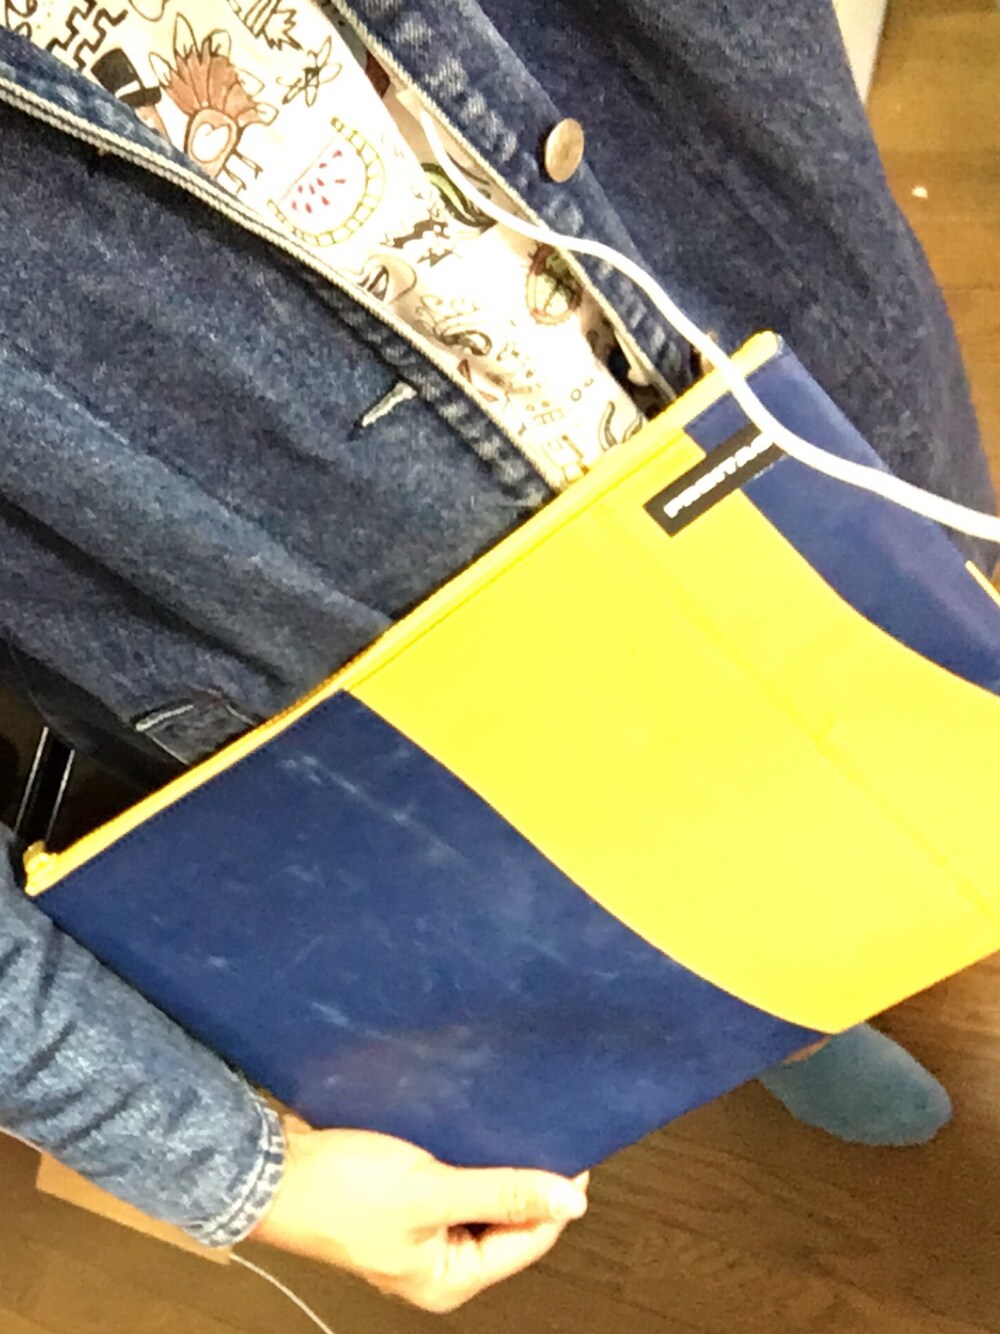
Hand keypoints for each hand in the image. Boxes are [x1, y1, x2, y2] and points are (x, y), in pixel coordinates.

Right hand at [249, 1115, 588, 1311]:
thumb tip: (571, 1201)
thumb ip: (501, 1191)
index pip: (530, 1238)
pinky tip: (473, 1125)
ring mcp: (420, 1231)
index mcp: (448, 1279)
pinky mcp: (404, 1200)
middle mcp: (439, 1262)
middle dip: (524, 1178)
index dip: (553, 1194)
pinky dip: (466, 1155)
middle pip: (508, 1219)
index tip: (571, 1148)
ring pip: (481, 1195)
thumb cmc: (338, 1192)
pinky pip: (454, 1180)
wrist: (269, 1168)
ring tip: (509, 1123)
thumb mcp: (429, 1190)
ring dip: (494, 1162)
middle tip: (540, 1128)